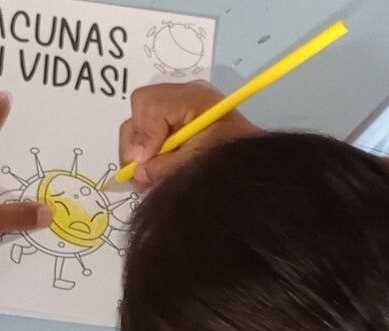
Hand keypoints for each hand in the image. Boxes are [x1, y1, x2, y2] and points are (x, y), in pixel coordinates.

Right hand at [118, 81, 263, 189]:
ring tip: (147, 176)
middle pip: (140, 108)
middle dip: (136, 142)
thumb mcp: (196, 164)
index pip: (150, 104)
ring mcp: (177, 106)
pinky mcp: (174, 120)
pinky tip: (153, 169)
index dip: (143, 135)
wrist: (252, 162)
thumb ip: (164, 167)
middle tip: (141, 172)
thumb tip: (136, 172)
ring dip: (139, 149)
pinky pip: (148, 129)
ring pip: (139, 120)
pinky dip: (146, 150)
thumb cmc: (231, 159)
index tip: (144, 163)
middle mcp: (182, 95)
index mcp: (193, 98)